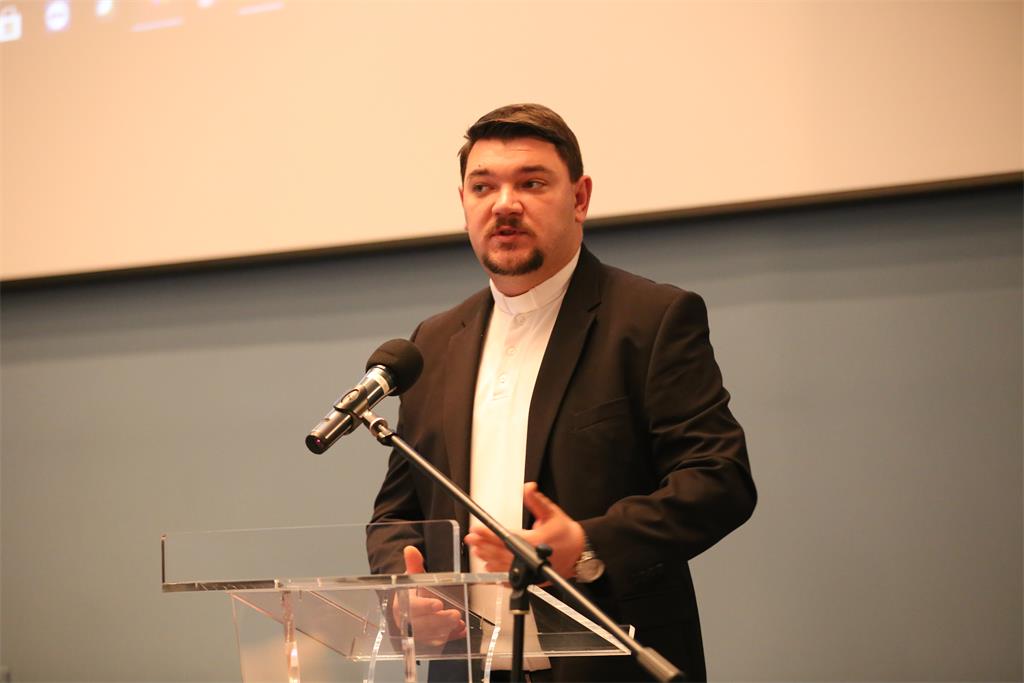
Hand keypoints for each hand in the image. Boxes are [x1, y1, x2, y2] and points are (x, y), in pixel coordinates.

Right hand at [392, 546, 466, 645]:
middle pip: (422, 626)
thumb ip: (413, 564)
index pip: (411, 608)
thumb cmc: (411, 592)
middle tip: (455, 615)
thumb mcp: (412, 577)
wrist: (407, 607)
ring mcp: (416, 634)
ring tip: (459, 622)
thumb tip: (410, 549)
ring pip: (430, 636)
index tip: (438, 604)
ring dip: (446, 630)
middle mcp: (406, 623)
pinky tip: (460, 631)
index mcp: (401, 606)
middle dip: (439, 621)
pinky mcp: (426, 642)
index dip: (424, 607)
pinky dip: (451, 637)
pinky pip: (438, 642)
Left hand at [464, 482, 585, 578]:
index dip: (489, 533)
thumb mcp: (552, 513)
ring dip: (488, 558)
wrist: (580, 553)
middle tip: (472, 539)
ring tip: (477, 551)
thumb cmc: (567, 534)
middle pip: (500, 553)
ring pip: (503, 566)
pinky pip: (511, 579)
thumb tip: (528, 488)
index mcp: (534, 541)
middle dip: (483, 545)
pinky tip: (490, 568)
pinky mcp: (532, 579)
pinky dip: (498, 574)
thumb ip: (537, 501)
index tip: (477, 529)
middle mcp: (531, 558)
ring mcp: (531, 571)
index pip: (506, 536)